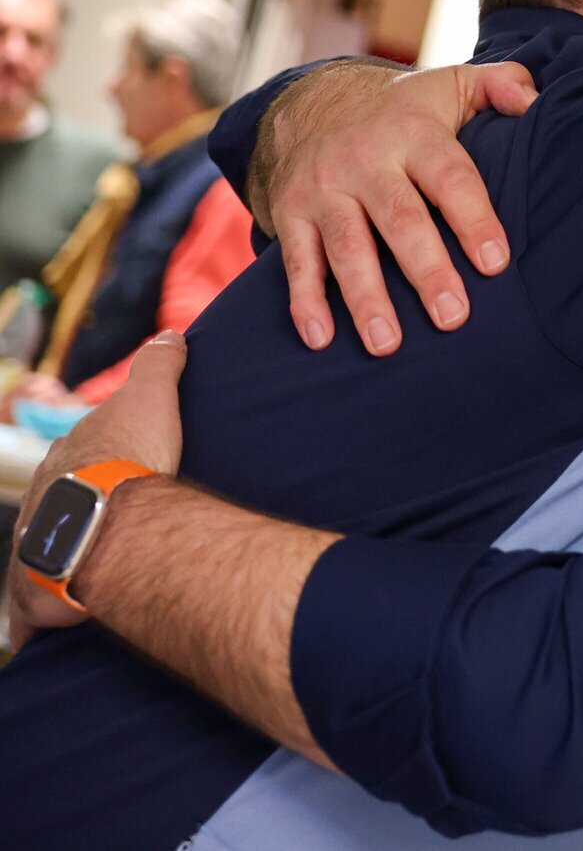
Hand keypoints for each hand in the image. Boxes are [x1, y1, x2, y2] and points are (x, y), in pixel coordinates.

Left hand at [5, 332, 186, 647]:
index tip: (112, 467)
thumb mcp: (151, 399)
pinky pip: (34, 608)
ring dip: (56, 559)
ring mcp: (35, 544)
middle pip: (52, 502)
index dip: (94, 458)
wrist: (106, 523)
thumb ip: (159, 365)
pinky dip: (41, 617)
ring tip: (84, 573)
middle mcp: (40, 498)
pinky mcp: (35, 591)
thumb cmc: (130, 461)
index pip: (75, 453)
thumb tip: (171, 334)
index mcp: (65, 456)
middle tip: (101, 523)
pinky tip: (56, 624)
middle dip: (68, 511)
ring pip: (41, 550)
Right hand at [261, 62, 537, 355]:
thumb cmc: (405, 111)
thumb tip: (538, 101)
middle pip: (399, 219)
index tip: (496, 262)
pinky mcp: (291, 213)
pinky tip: (321, 339)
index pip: (450, 177)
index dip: (473, 218)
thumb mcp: (452, 86)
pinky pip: (296, 261)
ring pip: (346, 247)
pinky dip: (304, 302)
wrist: (309, 103)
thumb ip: (501, 85)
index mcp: (413, 134)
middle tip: (452, 317)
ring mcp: (324, 189)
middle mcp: (365, 161)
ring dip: (365, 298)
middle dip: (426, 270)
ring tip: (388, 344)